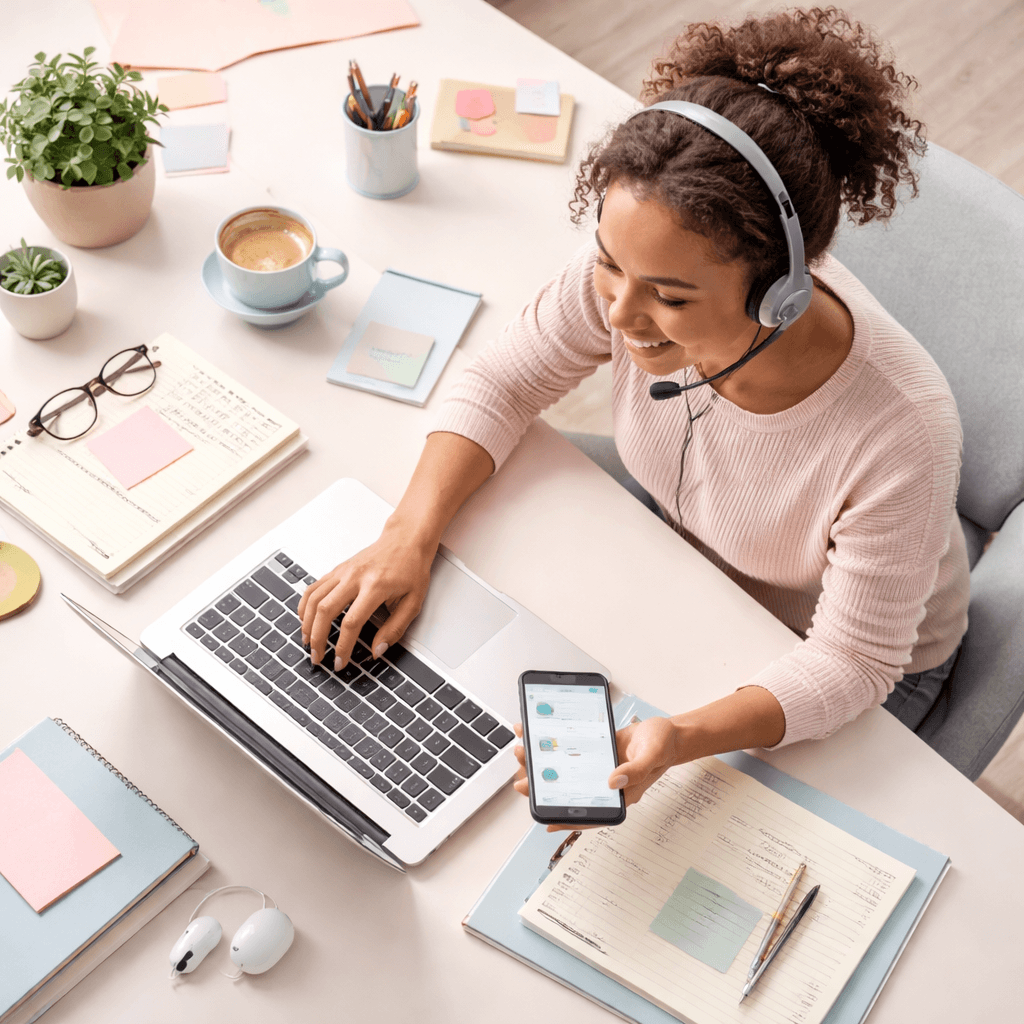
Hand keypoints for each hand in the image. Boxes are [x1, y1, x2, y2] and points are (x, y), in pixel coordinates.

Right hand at [297, 520, 435, 670]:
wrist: (406, 539)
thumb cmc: (411, 568)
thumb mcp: (413, 602)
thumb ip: (395, 629)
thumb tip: (377, 651)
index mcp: (375, 586)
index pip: (351, 622)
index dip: (343, 646)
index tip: (340, 662)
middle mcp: (355, 577)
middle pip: (325, 610)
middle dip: (318, 638)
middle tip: (318, 657)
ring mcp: (343, 571)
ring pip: (314, 599)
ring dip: (307, 624)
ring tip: (308, 642)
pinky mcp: (338, 569)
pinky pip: (314, 588)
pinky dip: (305, 605)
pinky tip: (305, 619)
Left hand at [512, 716, 682, 831]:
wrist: (667, 731)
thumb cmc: (663, 745)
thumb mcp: (652, 754)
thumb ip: (636, 770)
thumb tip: (612, 782)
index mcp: (620, 794)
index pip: (590, 812)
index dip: (567, 819)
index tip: (544, 820)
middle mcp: (605, 785)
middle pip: (570, 792)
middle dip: (544, 787)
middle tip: (521, 782)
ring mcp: (598, 770)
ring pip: (566, 772)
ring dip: (544, 764)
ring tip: (524, 754)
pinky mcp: (595, 753)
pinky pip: (571, 752)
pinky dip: (556, 745)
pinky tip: (541, 736)